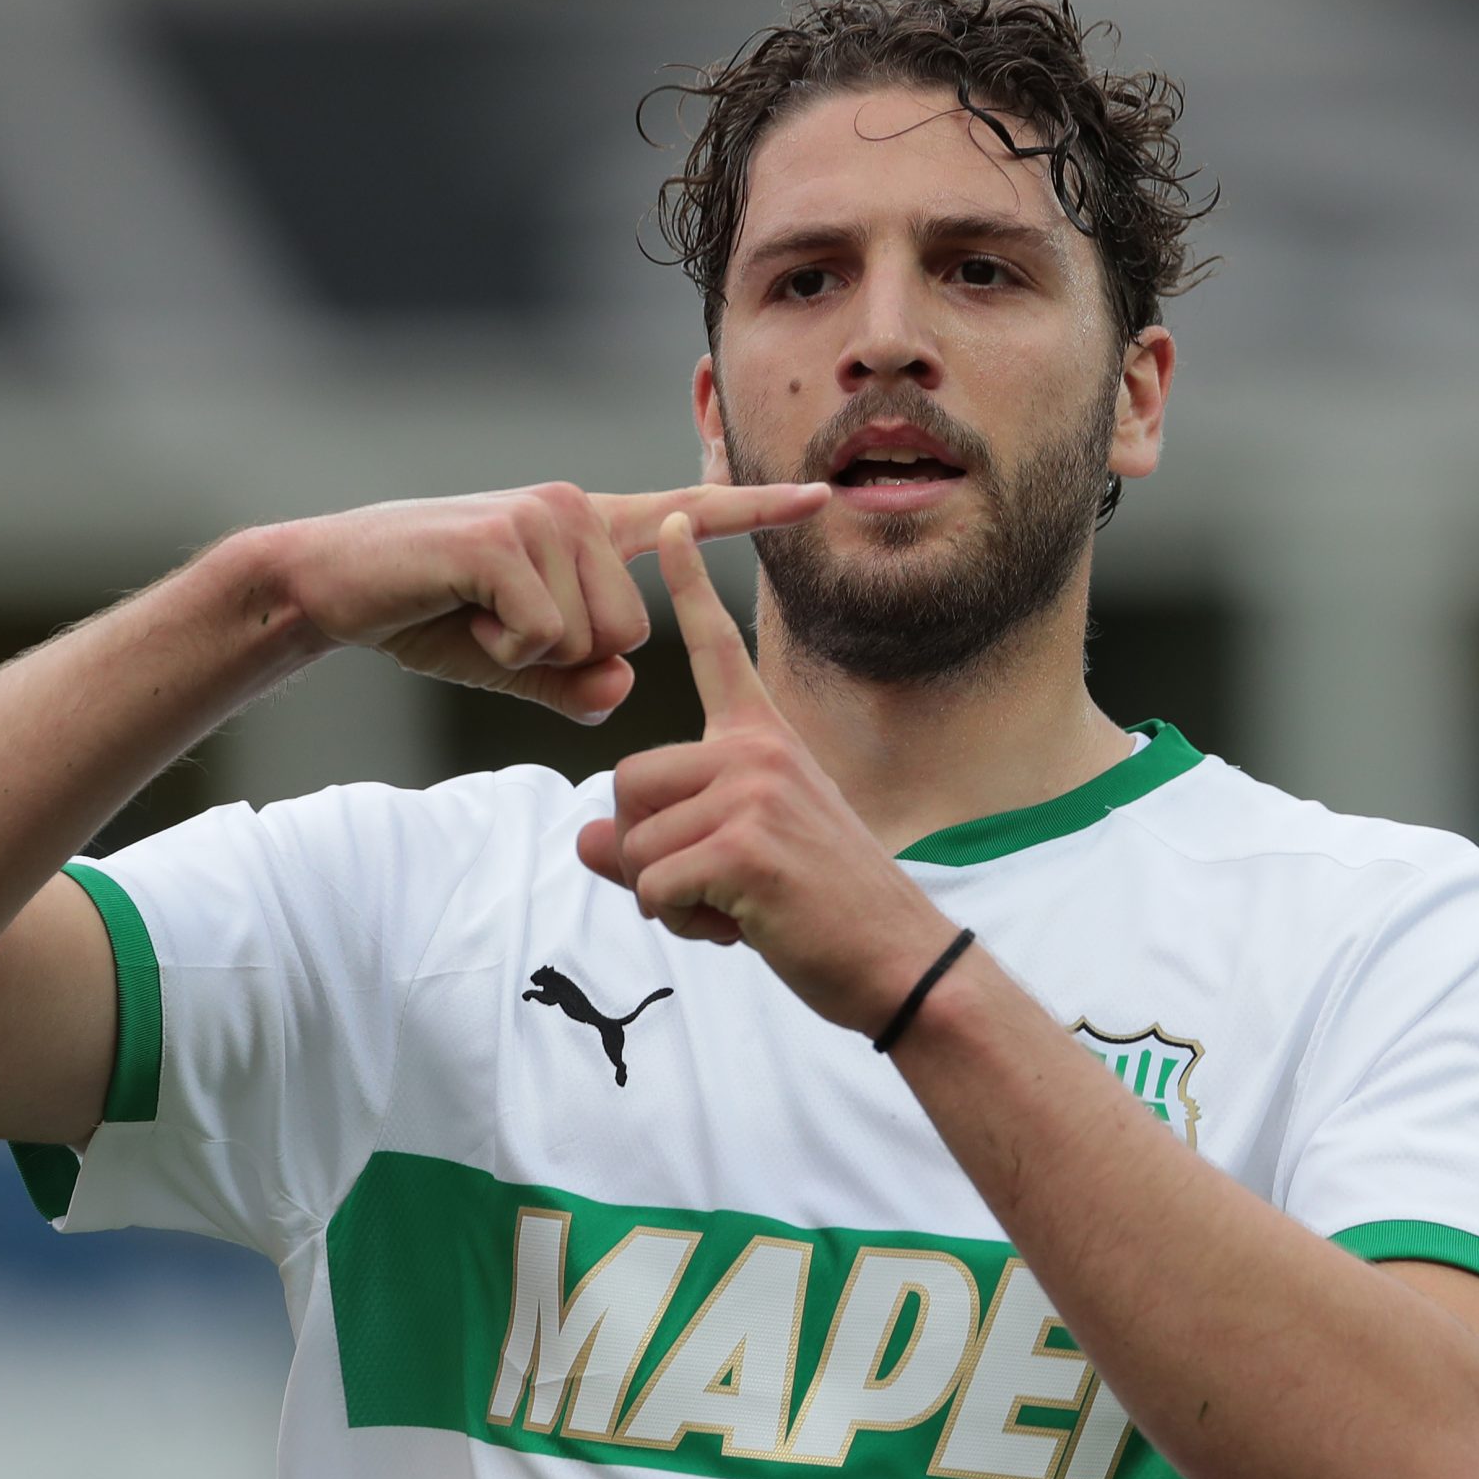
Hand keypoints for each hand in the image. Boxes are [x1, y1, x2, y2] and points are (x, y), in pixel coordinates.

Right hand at [261, 480, 830, 722]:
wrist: (335, 583)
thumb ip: (577, 681)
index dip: (754, 512)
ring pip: (594, 636)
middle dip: (567, 655)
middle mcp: (576, 509)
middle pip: (633, 632)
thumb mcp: (516, 662)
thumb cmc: (430, 616)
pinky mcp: (506, 536)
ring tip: (475, 611)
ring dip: (528, 650)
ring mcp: (543, 515)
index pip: (687, 517)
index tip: (819, 496)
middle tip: (497, 622)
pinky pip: (546, 632)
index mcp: (590, 530)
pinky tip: (462, 609)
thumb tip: (619, 690)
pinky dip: (502, 644)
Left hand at [574, 511, 956, 1034]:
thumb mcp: (734, 861)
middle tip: (713, 881)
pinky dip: (680, 919)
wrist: (895, 959)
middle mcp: (756, 751)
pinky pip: (652, 885)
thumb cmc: (821, 908)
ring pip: (634, 842)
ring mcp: (752, 793)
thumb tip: (583, 840)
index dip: (687, 586)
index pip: (718, 651)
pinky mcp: (743, 845)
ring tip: (733, 903)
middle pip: (627, 783)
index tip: (669, 520)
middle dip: (645, 849)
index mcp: (764, 739)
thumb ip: (655, 842)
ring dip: (663, 893)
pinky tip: (738, 924)